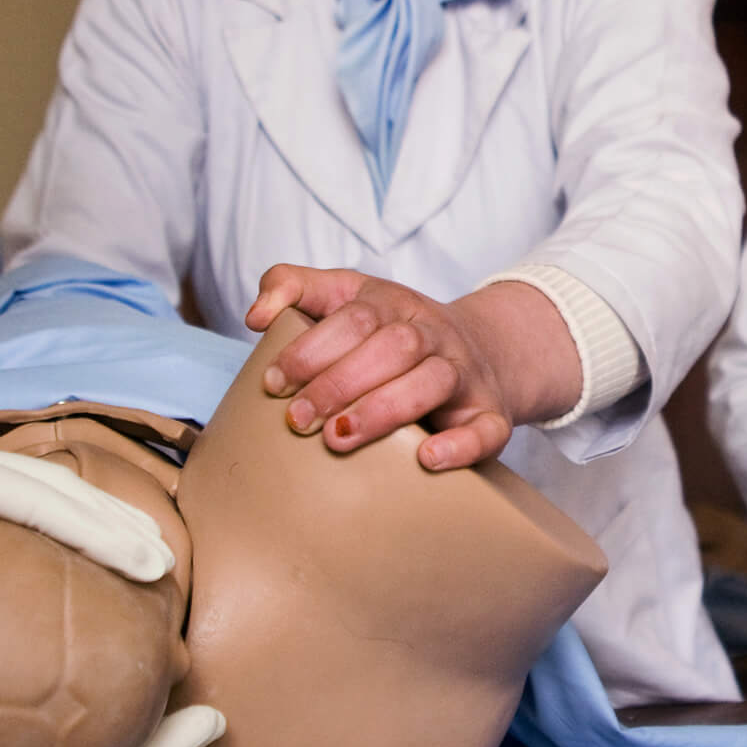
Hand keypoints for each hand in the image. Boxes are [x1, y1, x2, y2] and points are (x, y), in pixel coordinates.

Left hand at [0, 432, 175, 617]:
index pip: (39, 493)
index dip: (100, 525)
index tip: (151, 561)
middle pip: (56, 492)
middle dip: (121, 524)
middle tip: (174, 571)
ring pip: (43, 508)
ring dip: (99, 535)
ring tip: (146, 576)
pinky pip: (18, 533)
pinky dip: (61, 552)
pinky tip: (73, 597)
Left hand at [244, 264, 578, 469]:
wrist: (484, 349)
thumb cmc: (392, 332)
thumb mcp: (347, 294)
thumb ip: (295, 287)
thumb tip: (256, 316)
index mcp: (395, 303)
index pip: (354, 317)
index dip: (311, 350)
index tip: (274, 384)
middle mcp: (433, 333)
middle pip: (393, 346)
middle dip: (339, 383)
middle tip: (298, 420)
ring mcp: (466, 372)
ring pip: (434, 381)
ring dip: (384, 409)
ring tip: (339, 437)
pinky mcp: (490, 414)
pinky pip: (485, 429)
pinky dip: (459, 446)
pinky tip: (426, 458)